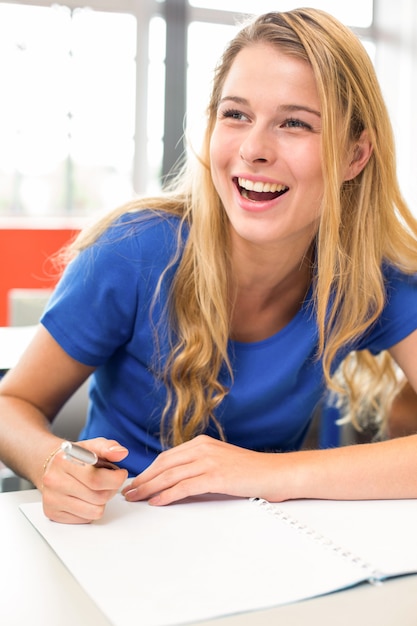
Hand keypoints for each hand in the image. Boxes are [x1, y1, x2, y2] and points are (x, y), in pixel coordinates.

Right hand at [42, 438, 128, 523]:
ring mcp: (52, 499)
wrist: (50, 466)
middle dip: (111, 489)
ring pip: (95, 511)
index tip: (120, 474)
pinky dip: (90, 510)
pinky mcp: (53, 514)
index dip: (116, 479)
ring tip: (97, 489)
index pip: (96, 479)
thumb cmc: (74, 457)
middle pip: (99, 496)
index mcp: (64, 461)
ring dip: (102, 501)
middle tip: (109, 481)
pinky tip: (85, 498)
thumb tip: (121, 453)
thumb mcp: (91, 446)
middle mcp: (54, 481)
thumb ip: (108, 447)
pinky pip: (86, 519)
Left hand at [122, 435, 286, 505]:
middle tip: (128, 492)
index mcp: (201, 443)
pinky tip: (157, 502)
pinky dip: (167, 495)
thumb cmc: (250, 471)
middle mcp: (202, 448)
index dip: (149, 470)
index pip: (166, 457)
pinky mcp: (216, 476)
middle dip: (143, 479)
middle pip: (164, 465)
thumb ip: (199, 465)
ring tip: (136, 498)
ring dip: (149, 488)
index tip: (136, 481)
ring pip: (170, 475)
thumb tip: (176, 480)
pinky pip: (184, 486)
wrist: (275, 473)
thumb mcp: (219, 461)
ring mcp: (209, 461)